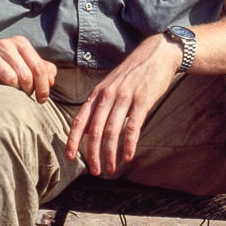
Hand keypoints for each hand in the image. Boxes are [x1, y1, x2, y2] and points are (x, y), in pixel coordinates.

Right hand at [0, 35, 57, 100]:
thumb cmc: (8, 64)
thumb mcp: (27, 62)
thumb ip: (43, 70)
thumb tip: (51, 82)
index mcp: (21, 43)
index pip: (38, 68)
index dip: (43, 87)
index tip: (42, 99)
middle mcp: (6, 45)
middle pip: (26, 75)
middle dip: (28, 90)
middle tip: (25, 95)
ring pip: (10, 78)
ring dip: (13, 90)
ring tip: (12, 90)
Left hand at [65, 35, 181, 175]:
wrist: (157, 54)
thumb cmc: (133, 73)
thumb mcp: (110, 85)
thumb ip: (98, 105)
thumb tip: (85, 129)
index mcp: (97, 93)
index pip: (80, 119)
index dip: (73, 139)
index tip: (69, 156)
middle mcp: (107, 95)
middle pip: (95, 130)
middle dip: (92, 153)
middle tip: (94, 171)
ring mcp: (125, 97)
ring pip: (112, 131)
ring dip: (109, 154)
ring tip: (110, 169)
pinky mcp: (142, 100)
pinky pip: (133, 126)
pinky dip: (129, 144)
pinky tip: (128, 157)